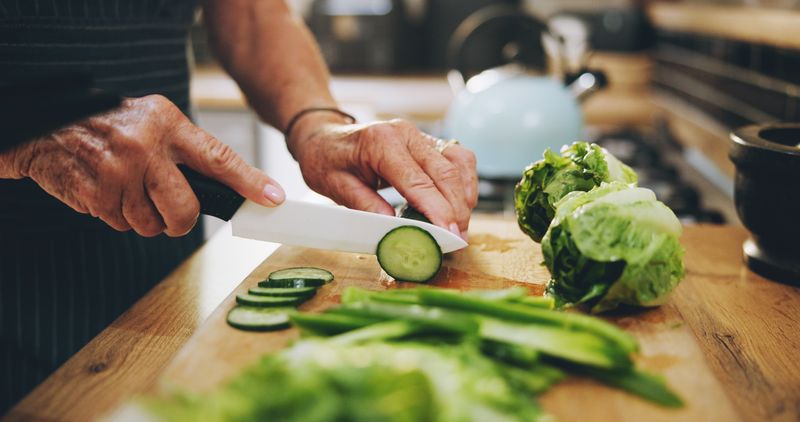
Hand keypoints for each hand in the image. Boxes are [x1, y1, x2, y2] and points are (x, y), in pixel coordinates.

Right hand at [0, 95, 284, 235]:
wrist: (46, 126)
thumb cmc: (110, 124)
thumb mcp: (153, 121)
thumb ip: (186, 150)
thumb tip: (228, 188)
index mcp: (168, 124)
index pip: (219, 158)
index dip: (249, 182)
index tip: (273, 199)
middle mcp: (146, 147)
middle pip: (186, 210)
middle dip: (179, 221)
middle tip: (167, 210)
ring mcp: (119, 172)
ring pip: (152, 225)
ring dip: (143, 218)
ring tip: (127, 187)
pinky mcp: (96, 194)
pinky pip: (122, 225)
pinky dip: (117, 215)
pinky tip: (107, 190)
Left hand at [287, 115, 477, 238]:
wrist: (323, 136)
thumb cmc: (326, 160)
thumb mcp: (335, 187)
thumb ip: (366, 206)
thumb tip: (395, 229)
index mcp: (381, 142)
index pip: (418, 181)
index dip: (438, 210)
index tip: (449, 234)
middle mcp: (405, 133)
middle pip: (445, 172)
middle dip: (457, 209)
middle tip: (458, 240)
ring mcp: (419, 135)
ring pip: (458, 162)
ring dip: (465, 196)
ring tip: (461, 227)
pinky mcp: (427, 141)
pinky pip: (458, 157)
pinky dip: (465, 182)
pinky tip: (461, 204)